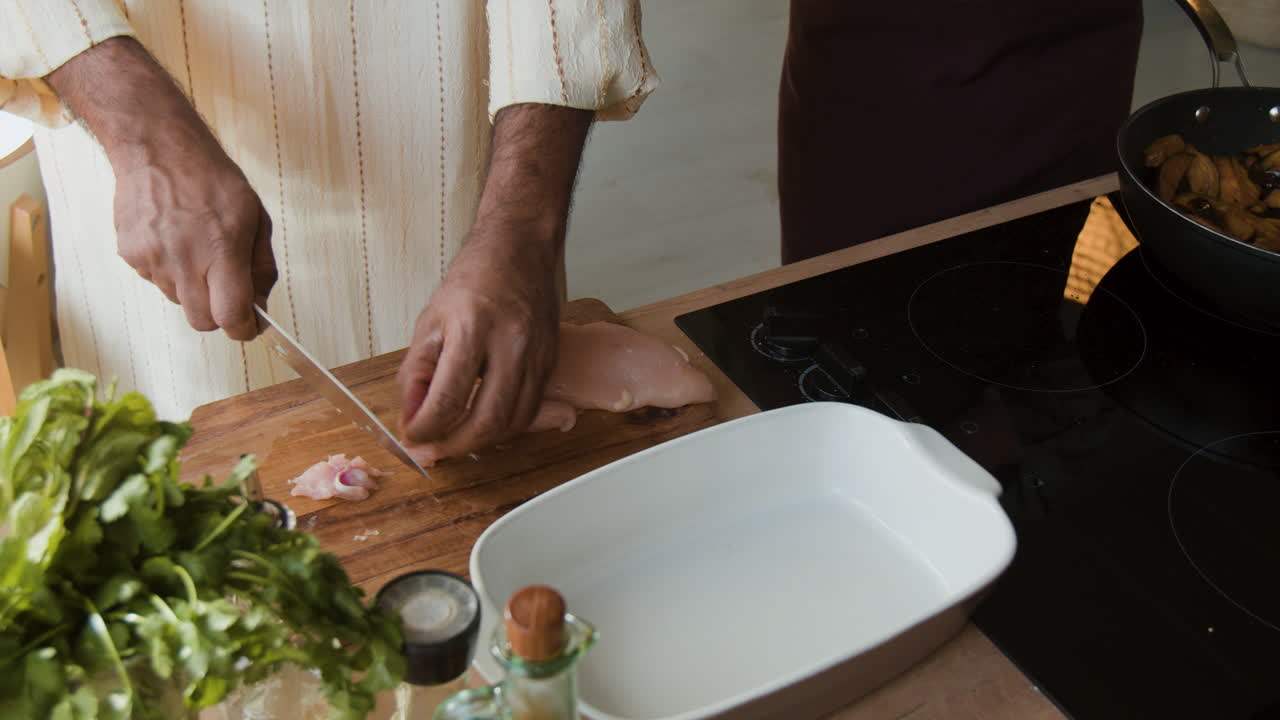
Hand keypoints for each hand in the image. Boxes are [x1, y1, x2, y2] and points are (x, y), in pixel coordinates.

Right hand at [114, 146, 274, 340]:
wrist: (157, 148)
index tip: (250, 326)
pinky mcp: (131, 255)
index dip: (243, 329)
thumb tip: (260, 303)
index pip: (230, 315)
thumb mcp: (254, 216)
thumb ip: (261, 265)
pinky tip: (175, 240)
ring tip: (197, 249)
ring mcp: (152, 259)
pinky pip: (156, 280)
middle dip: (218, 313)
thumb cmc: (210, 177)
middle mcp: (183, 260)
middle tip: (226, 290)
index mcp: (221, 249)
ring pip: (178, 301)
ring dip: (193, 289)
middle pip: (202, 321)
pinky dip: (170, 271)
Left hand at [397, 231, 560, 459]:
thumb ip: (417, 372)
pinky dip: (505, 427)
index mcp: (473, 327)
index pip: (448, 398)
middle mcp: (512, 344)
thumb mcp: (431, 320)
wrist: (520, 251)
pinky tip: (483, 424)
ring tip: (455, 441)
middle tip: (433, 451)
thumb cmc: (474, 279)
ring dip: (481, 442)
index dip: (426, 428)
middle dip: (455, 446)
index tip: (412, 436)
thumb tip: (410, 416)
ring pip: (513, 423)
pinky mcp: (551, 363)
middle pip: (487, 420)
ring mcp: (537, 356)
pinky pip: (530, 410)